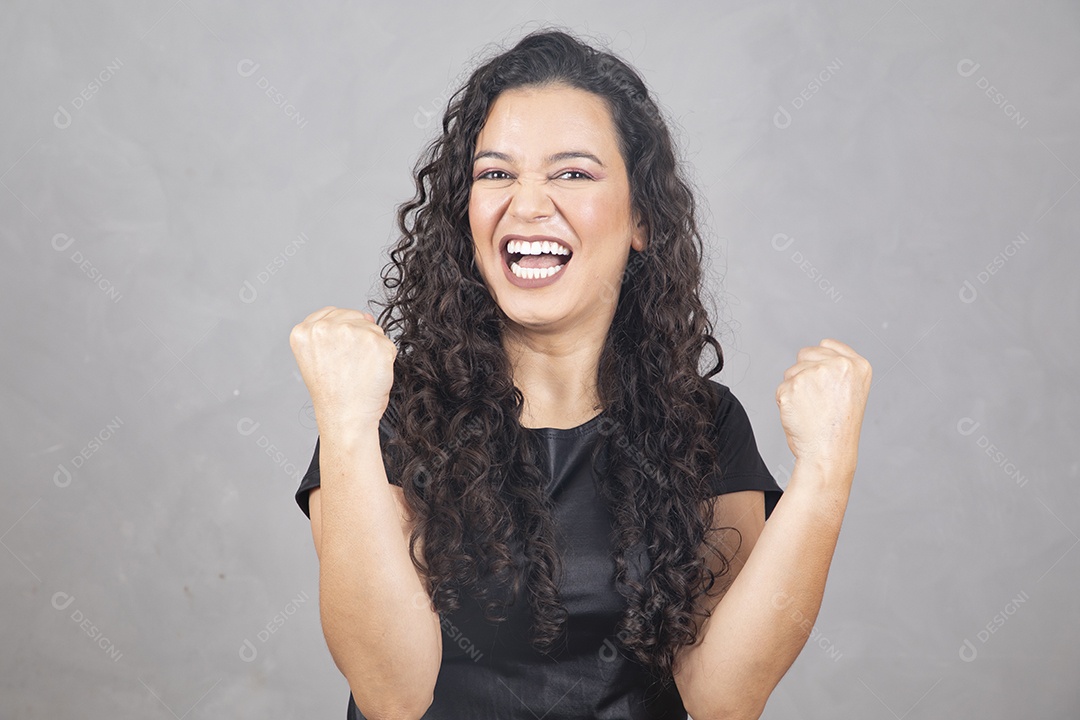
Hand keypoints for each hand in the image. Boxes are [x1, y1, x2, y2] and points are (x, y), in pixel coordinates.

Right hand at [289, 306, 397, 433]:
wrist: (346, 417)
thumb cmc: (333, 395)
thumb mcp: (317, 358)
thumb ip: (334, 332)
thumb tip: (367, 317)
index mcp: (304, 331)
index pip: (332, 313)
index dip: (341, 333)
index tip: (340, 353)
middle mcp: (325, 328)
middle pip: (355, 317)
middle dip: (358, 338)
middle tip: (350, 366)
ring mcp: (351, 332)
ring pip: (373, 329)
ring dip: (372, 348)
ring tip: (359, 371)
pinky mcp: (375, 341)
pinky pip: (388, 344)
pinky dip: (385, 358)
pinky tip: (372, 373)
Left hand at [775, 338, 871, 475]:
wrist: (829, 453)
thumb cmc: (839, 427)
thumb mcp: (853, 390)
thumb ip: (838, 368)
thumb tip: (814, 354)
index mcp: (857, 365)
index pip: (826, 345)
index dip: (820, 362)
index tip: (825, 382)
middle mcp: (837, 365)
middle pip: (805, 354)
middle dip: (805, 373)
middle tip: (819, 400)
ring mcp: (813, 374)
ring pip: (791, 371)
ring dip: (795, 388)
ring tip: (811, 409)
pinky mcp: (792, 386)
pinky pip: (781, 388)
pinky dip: (786, 402)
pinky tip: (800, 414)